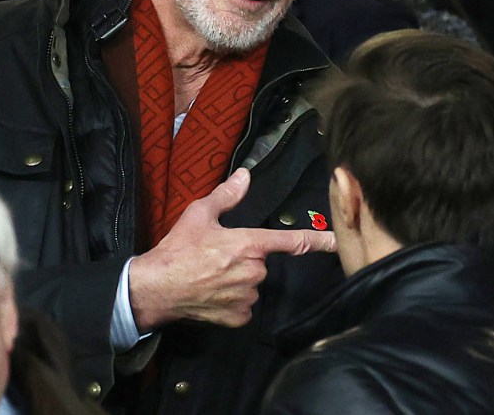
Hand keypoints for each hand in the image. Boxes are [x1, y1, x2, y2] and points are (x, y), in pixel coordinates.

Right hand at [128, 168, 335, 331]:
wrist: (154, 288)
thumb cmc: (177, 249)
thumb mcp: (199, 214)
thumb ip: (227, 195)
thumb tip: (245, 176)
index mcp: (249, 244)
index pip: (291, 240)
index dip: (318, 241)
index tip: (338, 242)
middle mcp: (254, 271)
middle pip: (262, 263)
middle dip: (246, 259)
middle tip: (217, 258)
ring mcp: (247, 296)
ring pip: (253, 284)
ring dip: (239, 281)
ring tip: (211, 276)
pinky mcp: (238, 317)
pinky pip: (245, 306)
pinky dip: (233, 301)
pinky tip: (213, 294)